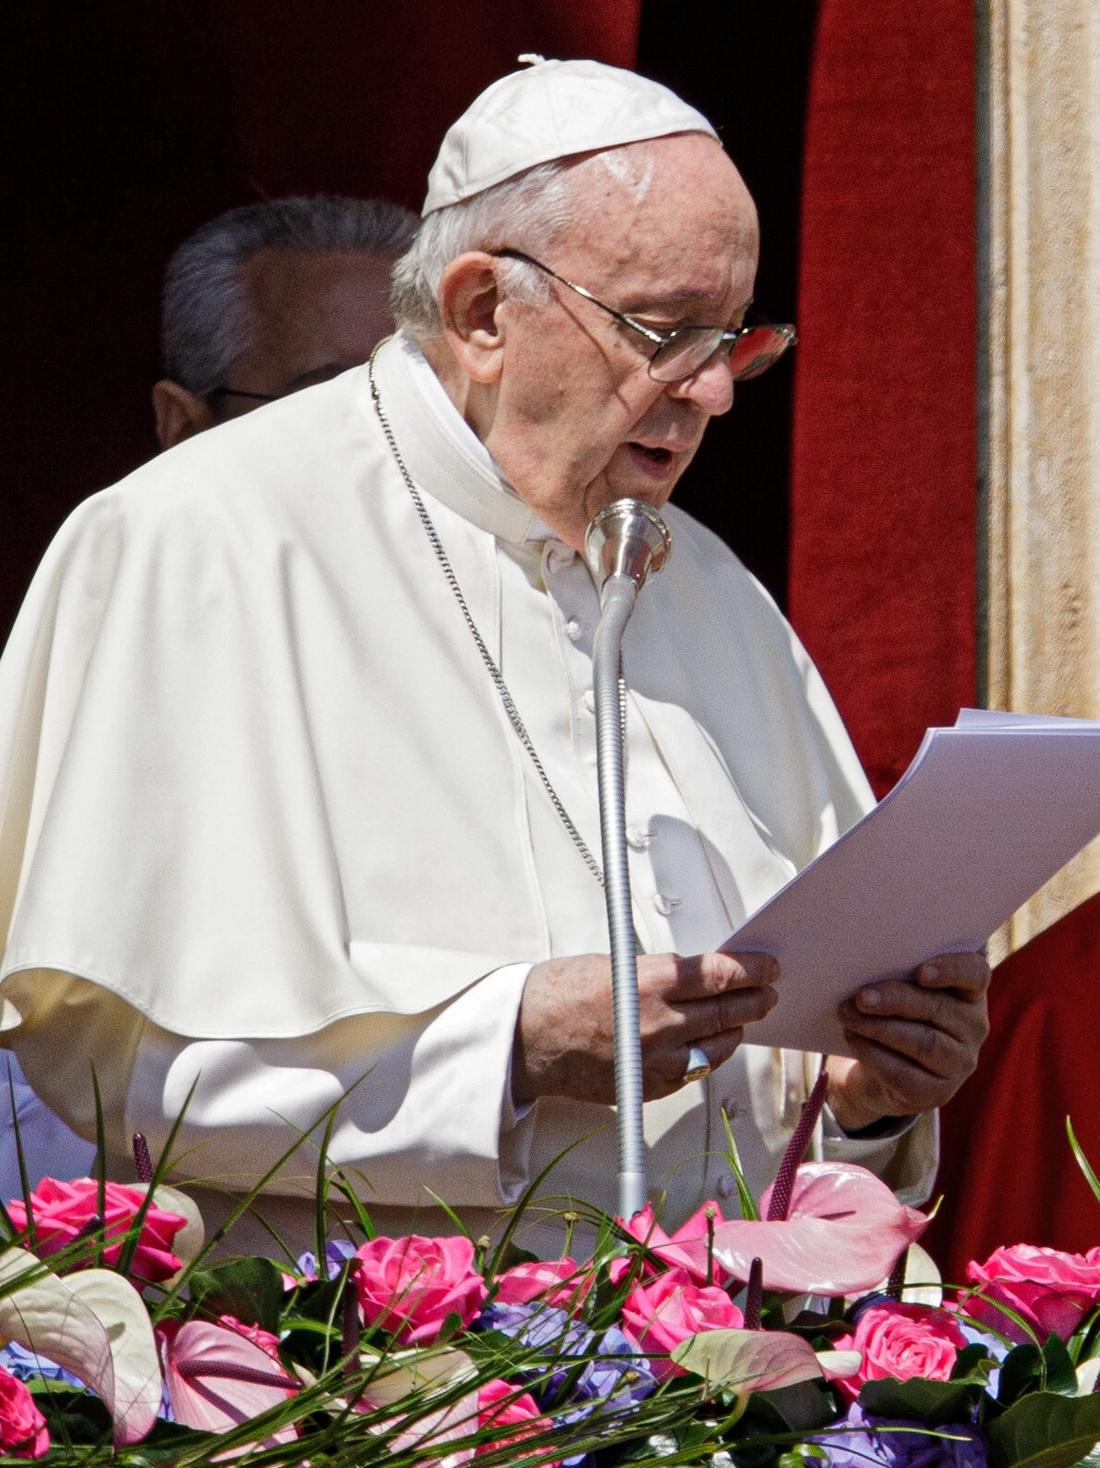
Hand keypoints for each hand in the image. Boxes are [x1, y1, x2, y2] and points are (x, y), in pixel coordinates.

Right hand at [512, 950, 778, 1105]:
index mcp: (650, 984)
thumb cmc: (559, 994)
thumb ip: (662, 972)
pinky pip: (696, 1072)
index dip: (754, 969)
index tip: (768, 966)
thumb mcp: (615, 964)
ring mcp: (656, 1061)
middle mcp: (659, 1025)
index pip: (721, 975)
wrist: (525, 1039)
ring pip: (719, 1046)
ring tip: (744, 1016)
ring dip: (737, 1029)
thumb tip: (700, 975)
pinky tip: (713, 1044)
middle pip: (729, 1011)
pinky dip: (710, 1055)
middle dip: (757, 998)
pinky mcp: (649, 1087)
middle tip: (769, 990)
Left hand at [827, 952, 990, 1131]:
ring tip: (848, 1015)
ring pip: (924, 1043)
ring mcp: (959, 1064)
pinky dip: (873, 1054)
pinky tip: (853, 1039)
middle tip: (861, 997)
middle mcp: (972, 1028)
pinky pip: (904, 1073)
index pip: (975, 974)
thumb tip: (862, 968)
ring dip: (879, 1027)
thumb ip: (893, 975)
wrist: (875, 1072)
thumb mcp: (896, 992)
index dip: (951, 970)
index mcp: (968, 993)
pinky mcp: (936, 1093)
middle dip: (895, 1000)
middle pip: (939, 1008)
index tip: (920, 972)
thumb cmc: (890, 1016)